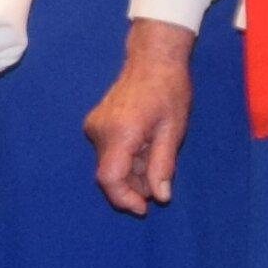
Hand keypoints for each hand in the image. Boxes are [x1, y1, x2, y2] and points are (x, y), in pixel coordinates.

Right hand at [87, 18, 194, 213]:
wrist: (152, 58)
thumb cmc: (168, 90)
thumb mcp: (173, 130)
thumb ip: (163, 165)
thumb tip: (160, 197)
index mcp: (119, 133)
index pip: (110, 179)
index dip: (125, 199)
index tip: (144, 208)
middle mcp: (100, 131)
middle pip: (108, 174)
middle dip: (133, 186)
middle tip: (159, 182)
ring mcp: (95, 125)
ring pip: (109, 164)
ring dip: (132, 172)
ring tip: (155, 157)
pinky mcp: (95, 123)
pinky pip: (108, 151)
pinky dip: (126, 158)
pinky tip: (145, 148)